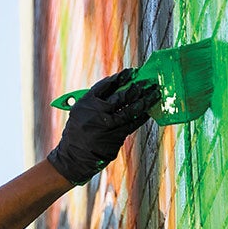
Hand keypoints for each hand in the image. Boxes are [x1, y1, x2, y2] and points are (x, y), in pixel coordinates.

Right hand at [47, 68, 159, 184]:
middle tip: (148, 82)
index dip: (120, 77)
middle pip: (121, 96)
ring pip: (130, 110)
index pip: (106, 85)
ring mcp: (107, 124)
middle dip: (137, 87)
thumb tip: (118, 90)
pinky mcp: (115, 136)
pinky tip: (147, 112)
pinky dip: (141, 117)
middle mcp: (97, 112)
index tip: (131, 72)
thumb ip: (95, 102)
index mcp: (86, 102)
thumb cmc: (77, 133)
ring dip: (145, 100)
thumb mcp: (79, 113)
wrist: (73, 156)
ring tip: (154, 93)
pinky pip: (132, 124)